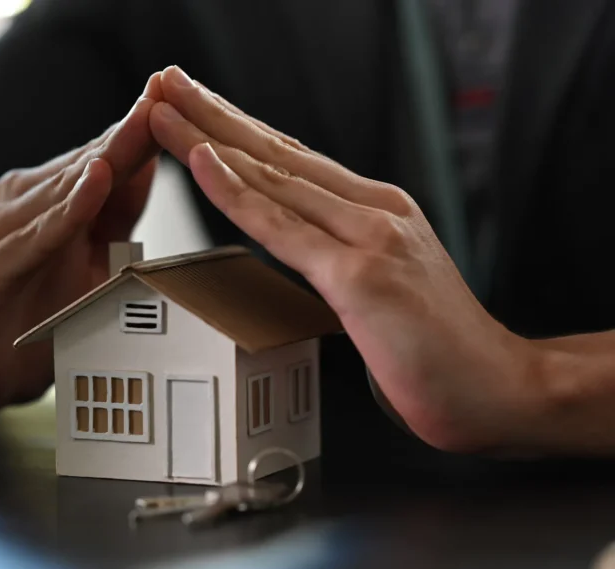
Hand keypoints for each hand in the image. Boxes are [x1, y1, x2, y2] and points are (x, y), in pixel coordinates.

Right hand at [0, 75, 163, 417]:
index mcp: (51, 199)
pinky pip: (38, 235)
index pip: (106, 157)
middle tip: (169, 87)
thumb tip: (150, 164)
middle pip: (89, 161)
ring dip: (109, 155)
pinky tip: (97, 183)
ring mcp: (2, 228)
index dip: (142, 126)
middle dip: (132, 127)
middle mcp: (23, 201)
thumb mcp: (86, 263)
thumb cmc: (29, 314)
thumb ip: (114, 217)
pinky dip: (69, 210)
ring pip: (65, 189)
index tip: (179, 92)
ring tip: (145, 120)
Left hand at [148, 66, 542, 451]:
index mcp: (376, 210)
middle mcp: (373, 210)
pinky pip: (281, 227)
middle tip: (168, 83)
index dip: (240, 131)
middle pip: (276, 152)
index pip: (292, 160)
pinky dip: (235, 192)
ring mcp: (368, 237)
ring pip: (271, 177)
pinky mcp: (359, 275)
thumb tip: (301, 258)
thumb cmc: (439, 351)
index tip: (198, 107)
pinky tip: (202, 161)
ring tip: (165, 108)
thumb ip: (343, 260)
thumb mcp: (385, 286)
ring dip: (208, 137)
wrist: (500, 389)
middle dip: (213, 114)